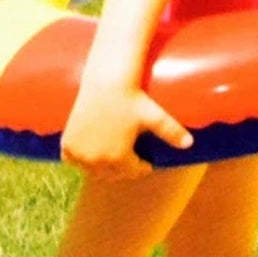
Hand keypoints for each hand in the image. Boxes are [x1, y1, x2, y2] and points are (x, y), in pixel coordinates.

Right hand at [61, 79, 194, 177]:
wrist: (105, 81)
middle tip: (127, 154)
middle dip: (122, 167)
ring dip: (100, 166)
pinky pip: (72, 161)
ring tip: (110, 153)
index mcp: (118, 159)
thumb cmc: (131, 98)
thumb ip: (172, 132)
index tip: (144, 159)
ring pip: (92, 171)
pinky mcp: (67, 144)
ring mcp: (80, 153)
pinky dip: (79, 160)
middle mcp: (96, 160)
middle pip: (112, 174)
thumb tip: (190, 144)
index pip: (132, 172)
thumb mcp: (154, 116)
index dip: (141, 165)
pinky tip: (89, 151)